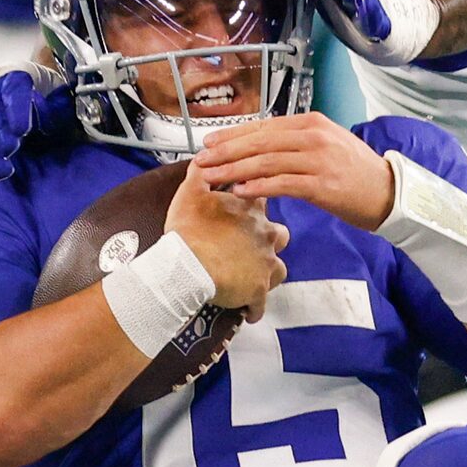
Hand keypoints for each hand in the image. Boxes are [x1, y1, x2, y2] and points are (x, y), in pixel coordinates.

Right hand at [0, 64, 76, 178]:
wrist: (20, 92)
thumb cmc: (43, 99)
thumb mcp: (59, 99)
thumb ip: (58, 109)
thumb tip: (46, 123)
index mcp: (18, 75)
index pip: (14, 88)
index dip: (16, 110)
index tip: (21, 131)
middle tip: (9, 155)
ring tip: (0, 171)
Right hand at [166, 161, 286, 318]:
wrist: (186, 265)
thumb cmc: (187, 230)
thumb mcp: (190, 191)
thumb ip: (201, 172)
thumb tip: (205, 156)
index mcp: (251, 210)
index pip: (266, 203)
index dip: (256, 206)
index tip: (247, 212)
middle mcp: (265, 234)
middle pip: (280, 235)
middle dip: (269, 241)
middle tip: (249, 246)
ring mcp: (265, 263)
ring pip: (278, 269)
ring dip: (266, 272)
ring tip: (249, 276)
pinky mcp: (258, 289)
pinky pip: (262, 303)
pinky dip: (255, 306)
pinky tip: (248, 309)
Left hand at [192, 113, 392, 229]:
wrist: (387, 192)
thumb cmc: (353, 171)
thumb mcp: (325, 144)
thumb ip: (294, 141)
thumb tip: (257, 146)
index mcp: (311, 123)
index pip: (263, 126)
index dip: (233, 135)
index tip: (209, 143)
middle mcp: (313, 136)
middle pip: (259, 143)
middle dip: (226, 152)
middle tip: (201, 162)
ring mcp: (318, 160)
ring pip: (266, 162)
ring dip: (235, 170)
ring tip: (212, 178)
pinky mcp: (322, 186)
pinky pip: (283, 184)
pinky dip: (259, 187)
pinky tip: (239, 191)